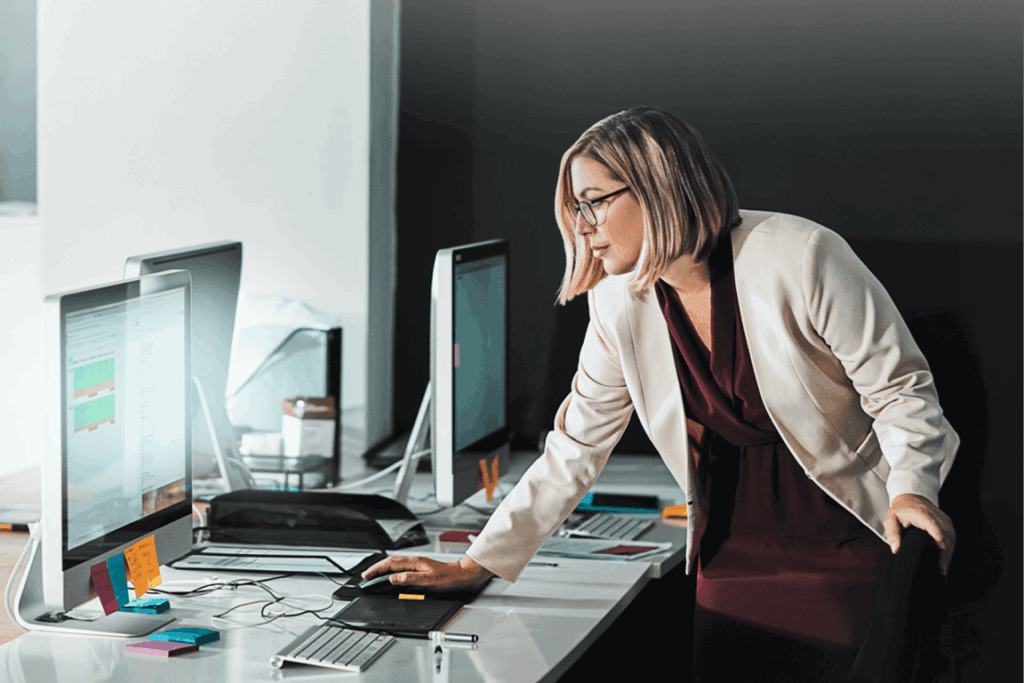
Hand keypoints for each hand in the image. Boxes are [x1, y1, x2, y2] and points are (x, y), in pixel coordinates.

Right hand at [361, 555, 493, 591]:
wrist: (463, 576)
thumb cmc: (449, 578)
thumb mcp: (428, 581)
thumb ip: (409, 579)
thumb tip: (393, 578)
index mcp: (414, 563)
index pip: (390, 565)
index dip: (377, 570)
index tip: (367, 576)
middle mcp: (415, 561)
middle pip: (390, 562)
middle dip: (377, 568)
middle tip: (366, 575)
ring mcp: (418, 564)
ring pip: (395, 564)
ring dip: (383, 568)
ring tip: (375, 574)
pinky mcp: (421, 568)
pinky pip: (402, 567)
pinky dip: (392, 570)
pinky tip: (393, 575)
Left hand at [883, 493, 954, 574]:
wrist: (909, 496)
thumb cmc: (900, 509)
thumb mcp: (890, 519)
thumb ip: (892, 534)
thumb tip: (895, 549)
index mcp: (924, 516)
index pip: (939, 534)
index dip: (942, 551)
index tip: (941, 565)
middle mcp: (938, 516)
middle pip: (949, 538)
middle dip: (947, 556)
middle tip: (942, 570)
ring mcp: (944, 518)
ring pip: (952, 537)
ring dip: (949, 552)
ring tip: (943, 566)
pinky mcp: (947, 521)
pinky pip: (952, 535)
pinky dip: (950, 546)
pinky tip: (945, 556)